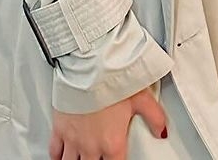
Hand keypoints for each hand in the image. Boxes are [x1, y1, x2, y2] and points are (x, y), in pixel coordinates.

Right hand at [50, 87, 167, 159]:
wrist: (87, 66)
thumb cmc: (111, 79)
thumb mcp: (141, 97)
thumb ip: (154, 117)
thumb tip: (162, 130)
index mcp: (112, 142)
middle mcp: (92, 146)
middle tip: (98, 156)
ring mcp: (74, 138)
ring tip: (80, 158)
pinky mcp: (60, 128)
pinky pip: (55, 151)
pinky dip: (58, 156)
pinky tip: (61, 155)